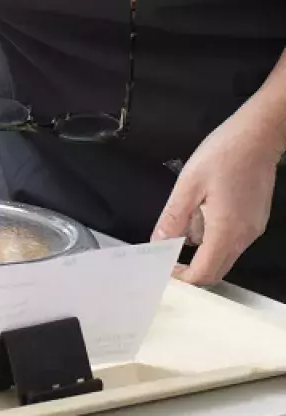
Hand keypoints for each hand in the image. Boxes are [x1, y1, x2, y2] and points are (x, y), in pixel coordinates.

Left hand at [151, 105, 283, 285]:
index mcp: (226, 232)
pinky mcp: (255, 219)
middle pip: (216, 269)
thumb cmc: (220, 156)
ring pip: (224, 254)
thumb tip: (158, 243)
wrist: (257, 138)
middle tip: (165, 257)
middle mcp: (243, 238)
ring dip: (200, 250)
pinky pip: (231, 239)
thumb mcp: (188, 185)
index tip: (162, 269)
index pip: (204, 272)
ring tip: (177, 228)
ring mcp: (252, 229)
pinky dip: (212, 237)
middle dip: (191, 269)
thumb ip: (173, 218)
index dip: (182, 278)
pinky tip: (199, 213)